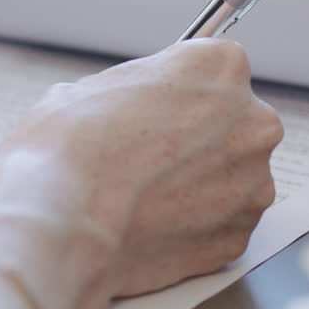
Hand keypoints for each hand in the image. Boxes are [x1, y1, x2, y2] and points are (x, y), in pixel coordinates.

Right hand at [0, 39, 281, 306]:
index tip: (154, 111)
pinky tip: (149, 227)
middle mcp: (250, 124)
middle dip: (195, 142)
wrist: (58, 224)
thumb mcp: (84, 91)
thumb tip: (120, 111)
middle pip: (230, 126)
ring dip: (196, 187)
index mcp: (218, 69)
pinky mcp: (237, 238)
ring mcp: (250, 186)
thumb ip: (127, 95)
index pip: (211, 71)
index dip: (175, 94)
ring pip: (229, 181)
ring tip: (141, 199)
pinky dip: (192, 229)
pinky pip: (220, 227)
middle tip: (144, 159)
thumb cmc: (65, 152)